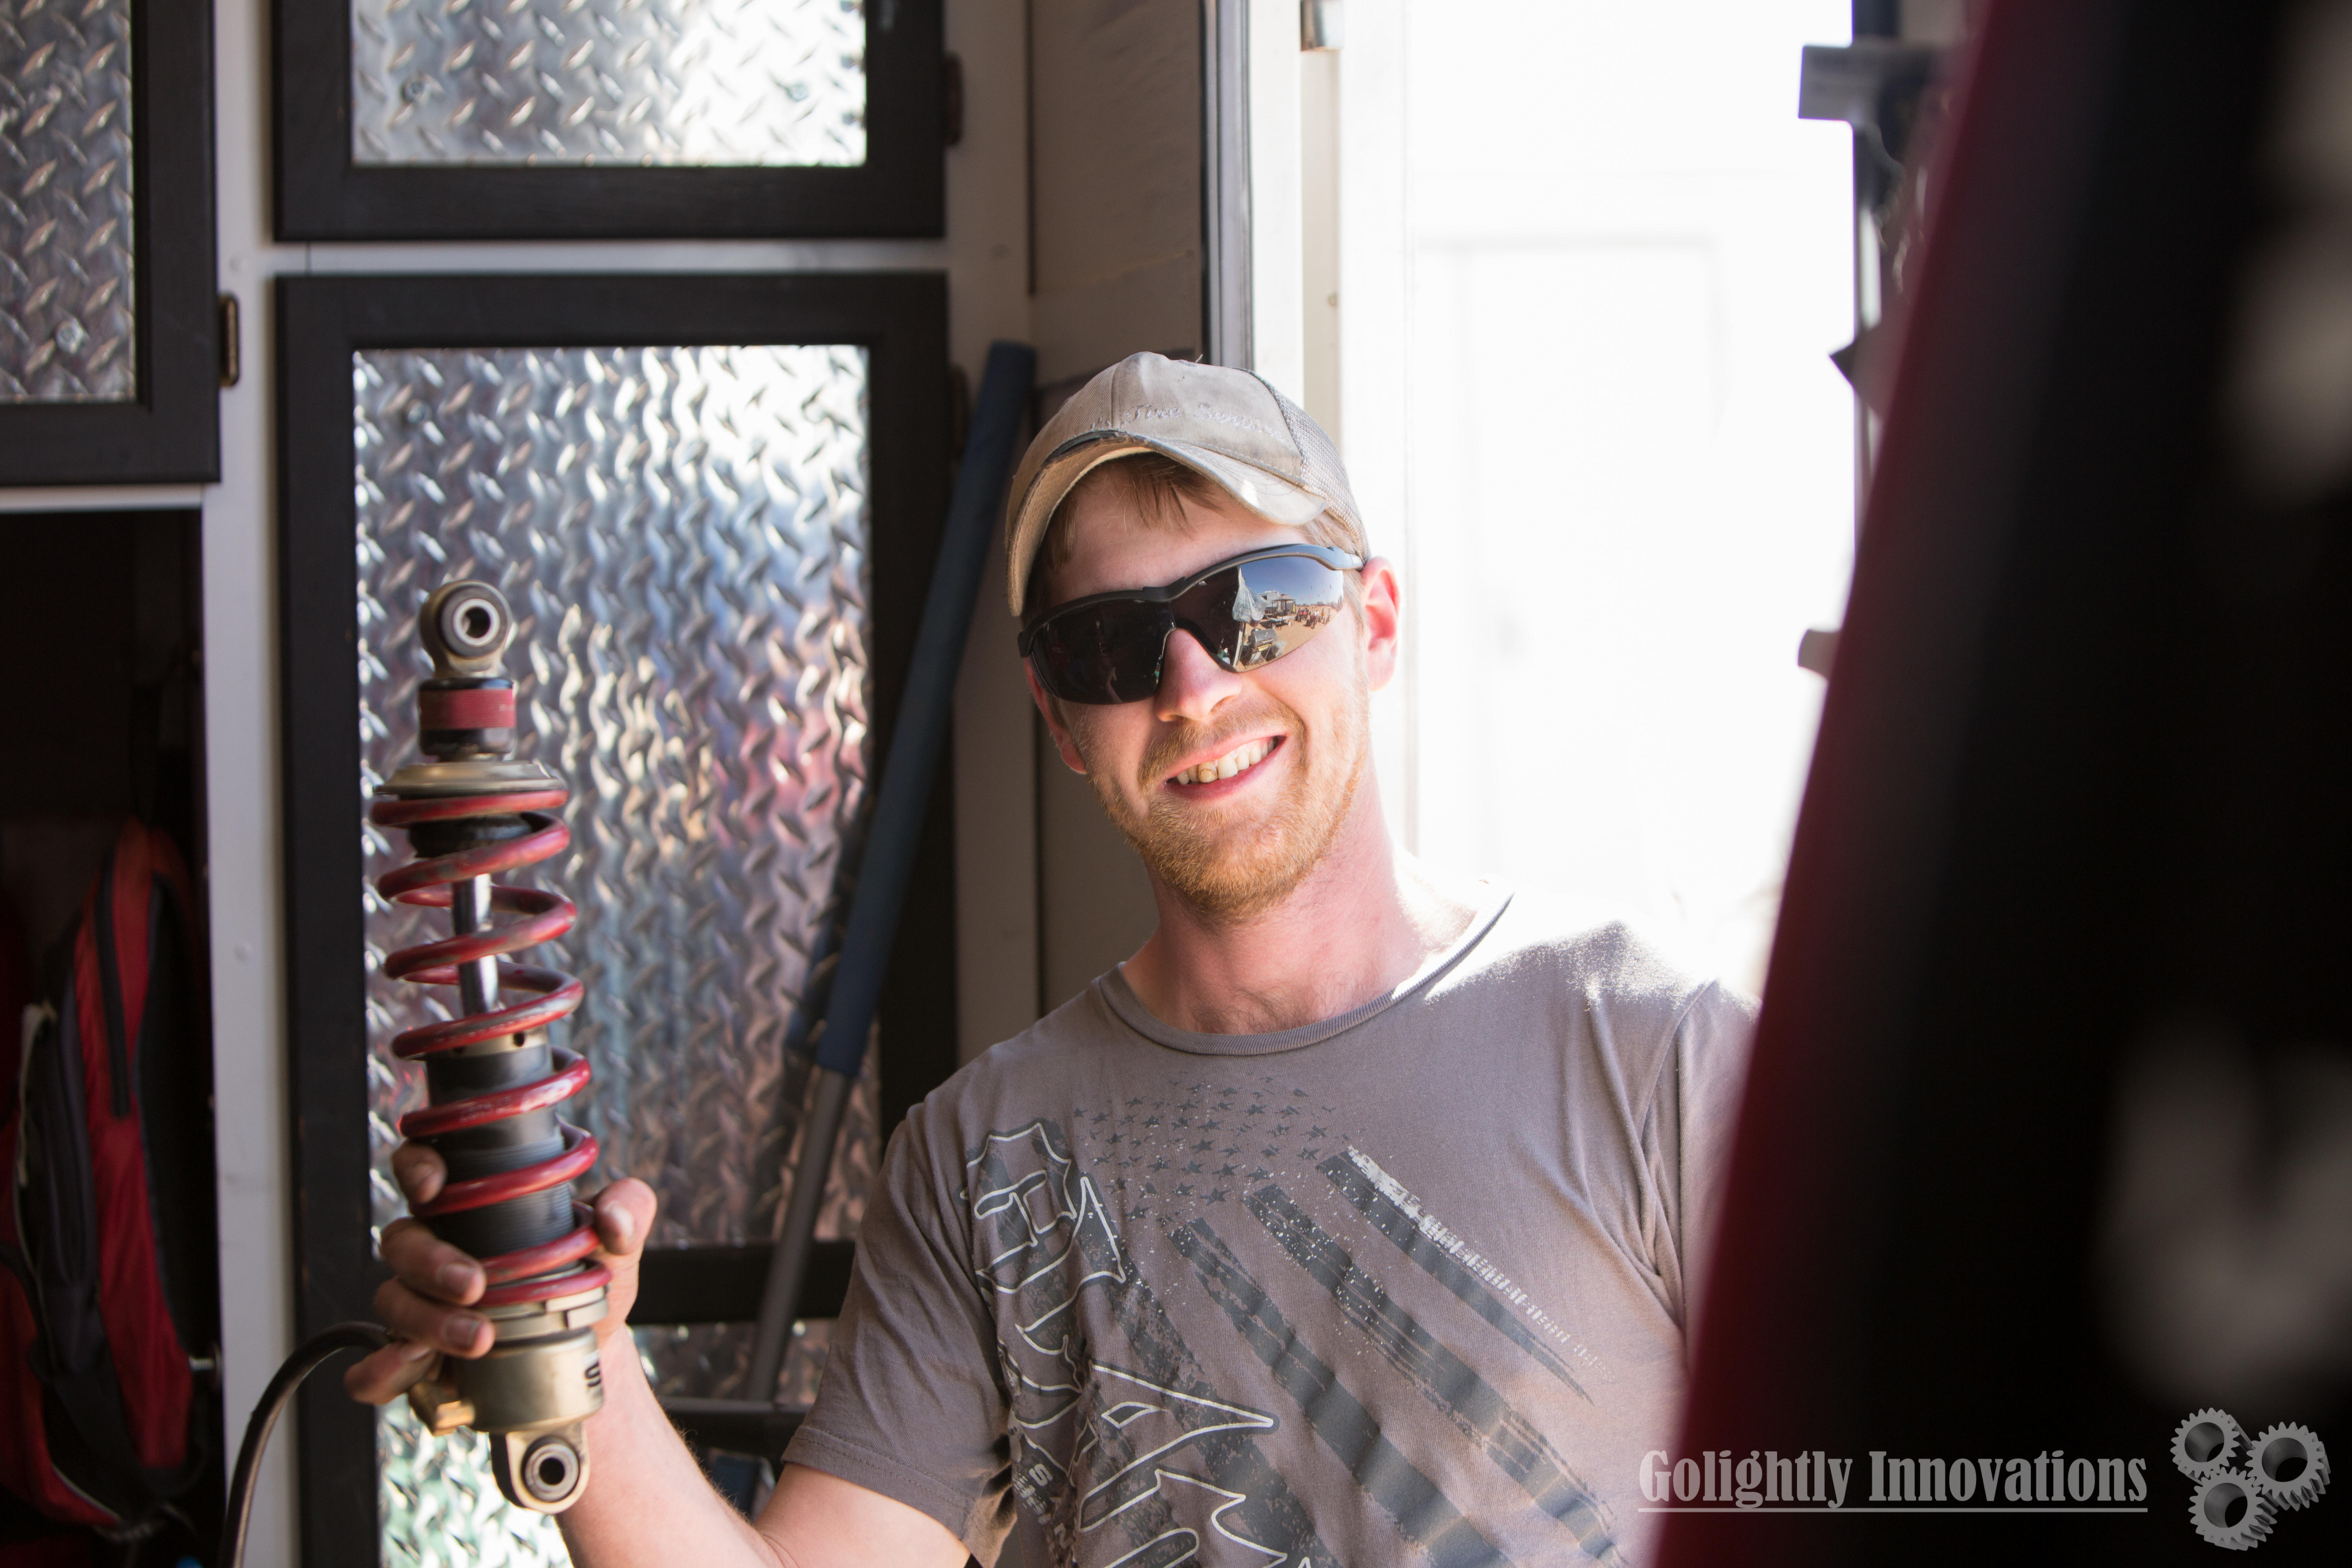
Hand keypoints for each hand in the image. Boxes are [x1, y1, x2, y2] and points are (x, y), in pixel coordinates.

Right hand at [343, 1140, 657, 1404]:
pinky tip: (412, 1367)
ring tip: (478, 1339)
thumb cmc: (584, 1285)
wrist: (584, 1356)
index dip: (416, 1165)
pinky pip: (374, 1364)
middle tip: (473, 1284)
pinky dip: (383, 1368)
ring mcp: (418, 1303)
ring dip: (428, 1320)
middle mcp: (434, 1249)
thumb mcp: (615, 1246)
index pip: (425, 1167)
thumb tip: (615, 1219)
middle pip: (401, 1240)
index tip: (433, 1183)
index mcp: (472, 1209)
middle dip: (431, 1262)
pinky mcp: (412, 1357)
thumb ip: (628, 1211)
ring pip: (392, 1300)